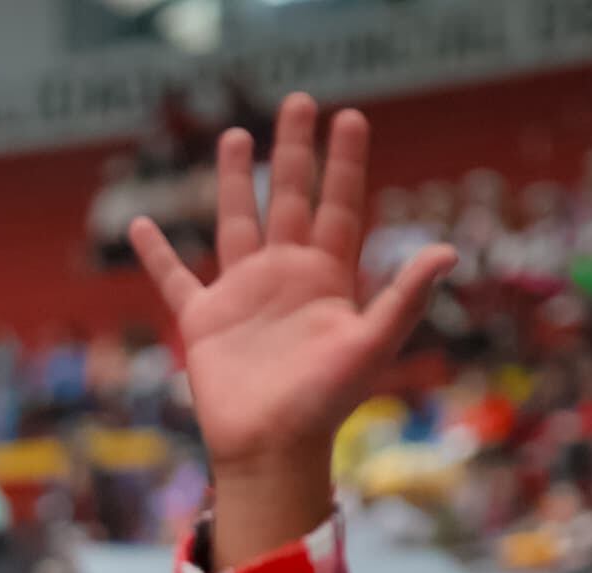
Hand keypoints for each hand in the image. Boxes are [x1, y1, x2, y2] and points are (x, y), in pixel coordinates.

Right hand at [129, 94, 454, 567]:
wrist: (272, 451)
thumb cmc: (325, 405)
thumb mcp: (371, 345)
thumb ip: (405, 296)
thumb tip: (448, 250)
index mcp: (328, 278)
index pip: (339, 206)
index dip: (345, 163)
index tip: (349, 118)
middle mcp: (287, 277)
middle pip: (290, 198)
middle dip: (294, 151)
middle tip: (299, 101)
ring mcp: (245, 295)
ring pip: (238, 223)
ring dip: (236, 180)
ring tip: (235, 134)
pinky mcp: (206, 320)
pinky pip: (176, 279)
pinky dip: (158, 254)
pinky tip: (142, 224)